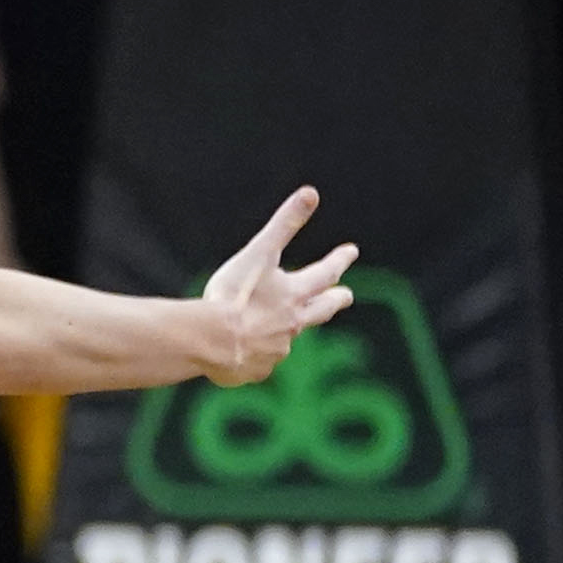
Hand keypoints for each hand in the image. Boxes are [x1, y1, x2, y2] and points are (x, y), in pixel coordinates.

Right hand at [191, 189, 357, 388]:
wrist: (210, 341)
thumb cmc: (233, 295)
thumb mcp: (258, 254)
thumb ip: (284, 224)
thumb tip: (311, 192)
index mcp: (294, 295)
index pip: (326, 274)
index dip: (339, 260)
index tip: (351, 251)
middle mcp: (292, 324)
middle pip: (322, 310)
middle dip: (335, 300)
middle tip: (346, 296)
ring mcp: (276, 350)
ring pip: (288, 337)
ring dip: (287, 329)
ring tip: (276, 326)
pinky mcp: (257, 370)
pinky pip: (260, 361)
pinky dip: (255, 354)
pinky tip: (241, 353)